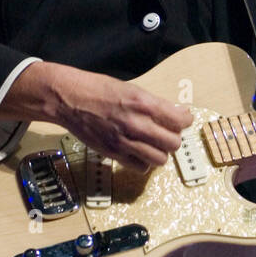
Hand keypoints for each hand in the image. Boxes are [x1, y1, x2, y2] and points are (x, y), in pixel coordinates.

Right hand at [48, 66, 192, 167]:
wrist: (70, 99)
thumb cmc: (99, 90)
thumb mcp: (132, 89)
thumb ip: (153, 104)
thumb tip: (173, 115)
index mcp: (144, 104)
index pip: (180, 120)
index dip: (185, 121)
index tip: (183, 120)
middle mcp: (137, 124)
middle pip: (173, 143)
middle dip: (173, 138)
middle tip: (167, 133)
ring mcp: (125, 141)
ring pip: (160, 159)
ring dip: (160, 152)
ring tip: (153, 145)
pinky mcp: (114, 154)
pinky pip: (140, 167)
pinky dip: (143, 162)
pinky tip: (139, 152)